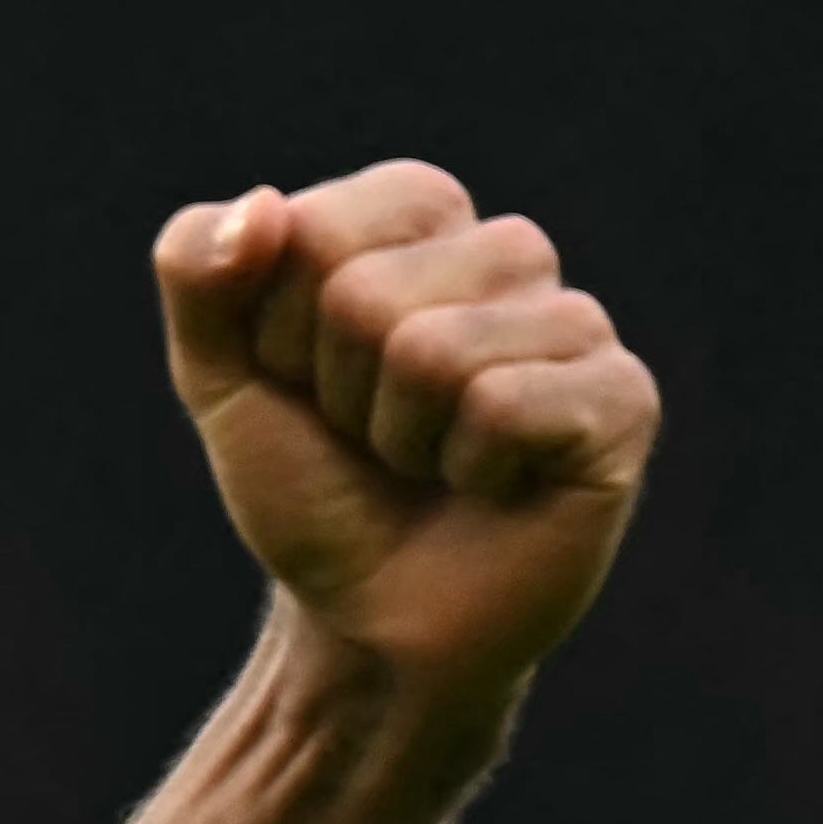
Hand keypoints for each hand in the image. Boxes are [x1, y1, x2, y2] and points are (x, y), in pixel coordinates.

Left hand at [151, 160, 655, 702]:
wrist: (368, 619)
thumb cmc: (312, 488)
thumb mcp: (221, 381)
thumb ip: (198, 274)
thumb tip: (258, 204)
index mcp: (417, 219)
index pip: (312, 227)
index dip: (275, 331)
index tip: (305, 385)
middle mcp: (507, 252)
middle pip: (362, 293)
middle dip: (333, 392)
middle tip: (371, 439)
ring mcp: (576, 321)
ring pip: (432, 351)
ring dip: (397, 437)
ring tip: (428, 462)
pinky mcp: (623, 397)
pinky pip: (505, 407)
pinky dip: (467, 469)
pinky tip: (491, 486)